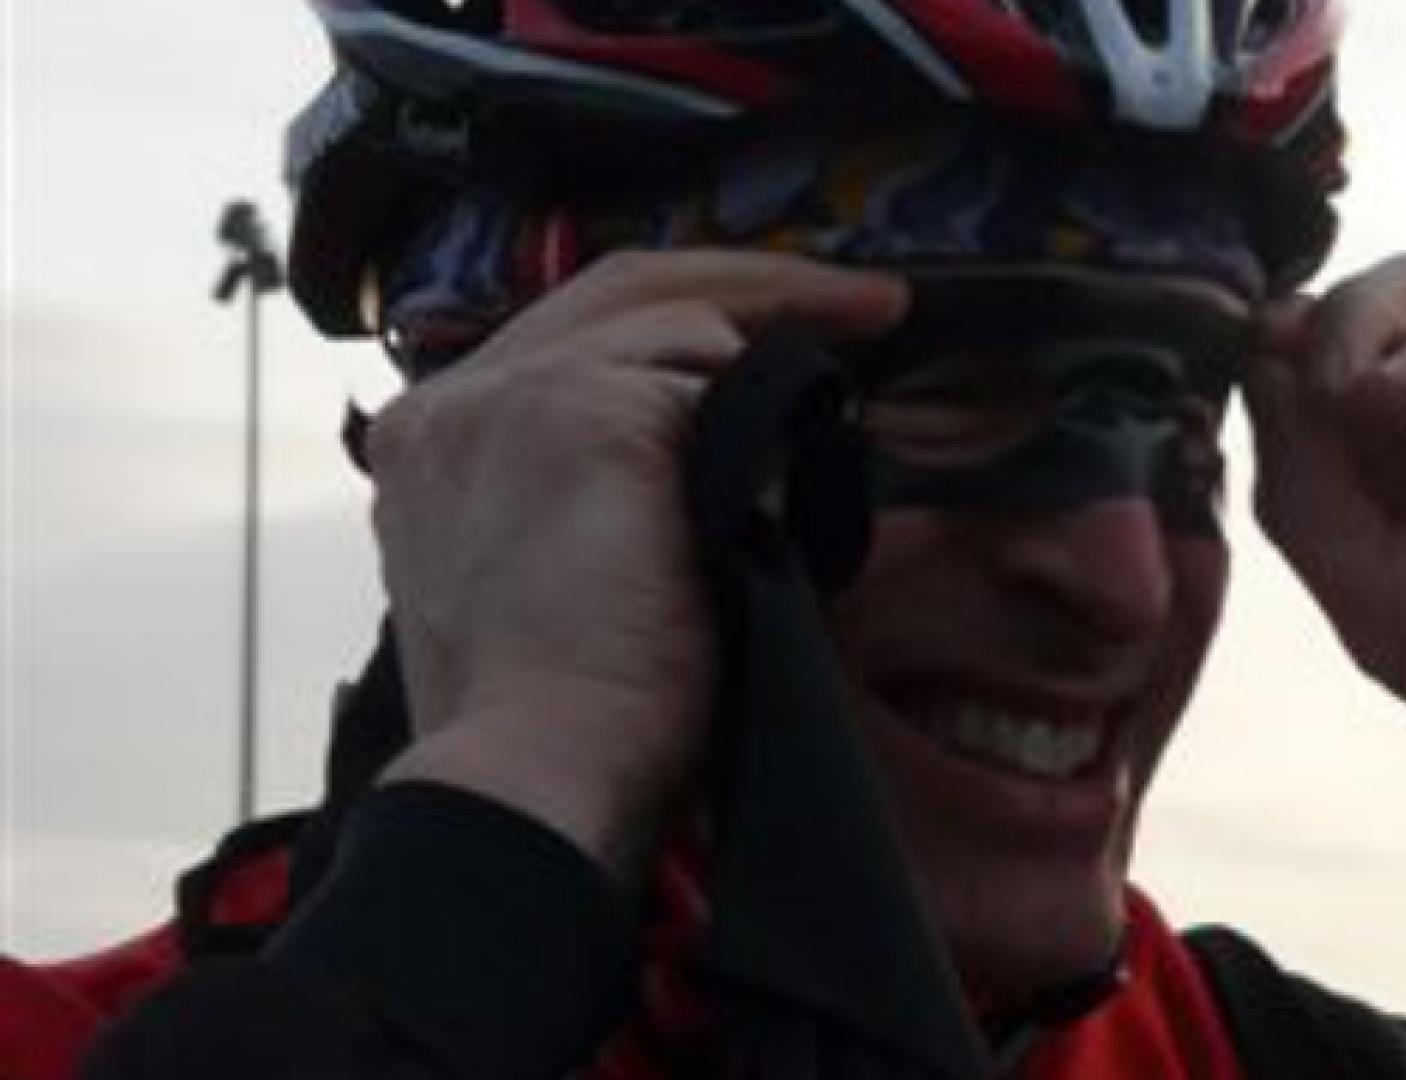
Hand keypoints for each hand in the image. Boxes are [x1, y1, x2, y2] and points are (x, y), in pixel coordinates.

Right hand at [368, 251, 906, 880]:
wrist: (540, 777)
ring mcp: (514, 394)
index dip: (678, 323)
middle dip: (754, 285)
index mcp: (434, 446)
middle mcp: (455, 401)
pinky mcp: (586, 409)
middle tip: (868, 304)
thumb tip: (721, 451)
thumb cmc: (562, 723)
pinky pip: (707, 370)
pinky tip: (803, 451)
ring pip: (674, 323)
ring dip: (773, 356)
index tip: (765, 340)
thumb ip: (582, 497)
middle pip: (619, 288)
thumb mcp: (547, 583)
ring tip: (858, 385)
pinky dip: (764, 407)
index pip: (565, 337)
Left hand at [1247, 255, 1405, 928]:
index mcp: (1398, 454)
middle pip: (1393, 302)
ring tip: (1382, 407)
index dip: (1288, 341)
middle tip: (1329, 385)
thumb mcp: (1370, 598)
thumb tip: (1263, 360)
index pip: (1323, 349)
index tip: (1261, 358)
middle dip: (1346, 322)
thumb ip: (1300, 488)